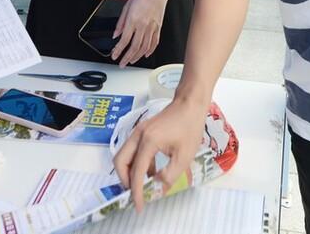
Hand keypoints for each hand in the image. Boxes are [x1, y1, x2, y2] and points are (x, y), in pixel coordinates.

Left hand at [112, 0, 176, 66]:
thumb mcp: (127, 6)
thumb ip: (121, 22)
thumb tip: (116, 34)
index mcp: (133, 20)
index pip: (124, 40)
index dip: (118, 50)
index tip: (114, 55)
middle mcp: (143, 25)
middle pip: (134, 47)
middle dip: (127, 58)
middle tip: (122, 63)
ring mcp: (152, 27)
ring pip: (145, 47)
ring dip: (137, 56)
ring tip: (131, 60)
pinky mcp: (159, 27)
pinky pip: (154, 42)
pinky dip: (150, 50)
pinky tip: (145, 54)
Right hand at [112, 96, 206, 211]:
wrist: (190, 104)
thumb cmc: (189, 127)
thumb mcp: (184, 156)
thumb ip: (170, 175)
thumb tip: (158, 189)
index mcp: (148, 141)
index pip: (137, 172)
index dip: (137, 191)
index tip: (139, 206)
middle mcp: (138, 136)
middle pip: (120, 161)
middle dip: (125, 180)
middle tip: (136, 193)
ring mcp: (138, 132)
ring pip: (124, 156)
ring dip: (130, 172)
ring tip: (144, 185)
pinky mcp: (142, 132)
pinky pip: (133, 151)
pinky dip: (137, 164)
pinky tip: (152, 172)